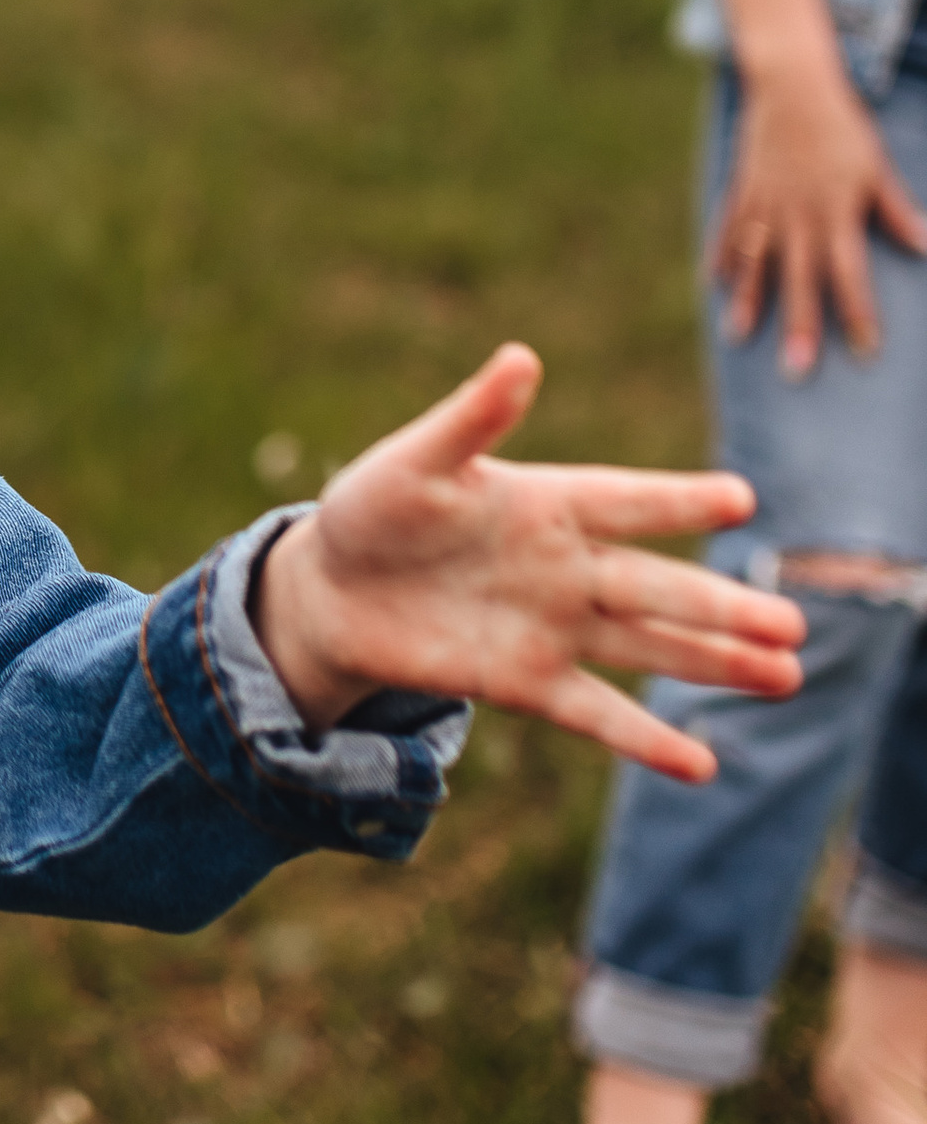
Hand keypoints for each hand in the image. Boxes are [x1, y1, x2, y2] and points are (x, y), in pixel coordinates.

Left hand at [250, 344, 802, 783]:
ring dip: (713, 664)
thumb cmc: (373, 509)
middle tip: (794, 622)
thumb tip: (521, 358)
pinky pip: (594, 713)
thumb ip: (471, 418)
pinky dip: (645, 740)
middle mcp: (565, 566)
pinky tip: (700, 765)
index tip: (740, 498)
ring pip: (647, 646)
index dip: (678, 499)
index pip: (626, 500)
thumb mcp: (414, 461)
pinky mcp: (522, 681)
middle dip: (722, 606)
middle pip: (656, 587)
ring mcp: (550, 627)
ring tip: (785, 677)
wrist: (329, 590)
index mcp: (546, 502)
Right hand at [708, 63, 926, 374]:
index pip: (850, 274)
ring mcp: (764, 205)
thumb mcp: (875, 167)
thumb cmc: (843, 127)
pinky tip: (715, 286)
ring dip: (749, 302)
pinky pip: (728, 231)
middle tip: (796, 372)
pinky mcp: (742, 192)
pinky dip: (721, 258)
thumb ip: (895, 211)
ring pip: (756, 263)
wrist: (791, 84)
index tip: (865, 352)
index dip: (859, 315)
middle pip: (800, 280)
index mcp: (835, 211)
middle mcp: (797, 215)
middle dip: (800, 326)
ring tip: (738, 337)